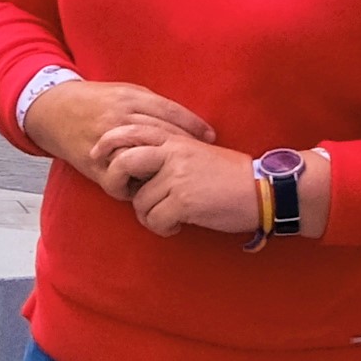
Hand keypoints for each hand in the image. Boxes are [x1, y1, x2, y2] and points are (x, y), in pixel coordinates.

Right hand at [24, 75, 209, 175]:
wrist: (54, 110)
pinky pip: (122, 180)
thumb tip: (185, 121)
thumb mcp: (124, 91)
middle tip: (204, 159)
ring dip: (165, 169)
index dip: (193, 125)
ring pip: (144, 159)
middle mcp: (119, 119)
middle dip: (185, 148)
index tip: (211, 136)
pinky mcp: (95, 166)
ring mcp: (107, 144)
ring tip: (182, 175)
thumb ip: (151, 104)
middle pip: (161, 135)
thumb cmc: (95, 100)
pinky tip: (153, 186)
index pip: (169, 112)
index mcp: (128, 98)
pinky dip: (140, 185)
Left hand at [112, 136, 271, 239]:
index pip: (132, 131)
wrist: (263, 189)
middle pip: (123, 162)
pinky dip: (164, 228)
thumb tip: (142, 169)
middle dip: (117, 183)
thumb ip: (171, 154)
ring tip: (169, 218)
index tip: (98, 155)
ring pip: (140, 202)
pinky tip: (179, 226)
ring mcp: (177, 177)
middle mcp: (173, 153)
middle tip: (127, 196)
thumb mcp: (198, 153)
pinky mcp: (184, 201)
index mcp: (176, 139)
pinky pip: (155, 220)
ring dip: (150, 216)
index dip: (109, 142)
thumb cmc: (231, 176)